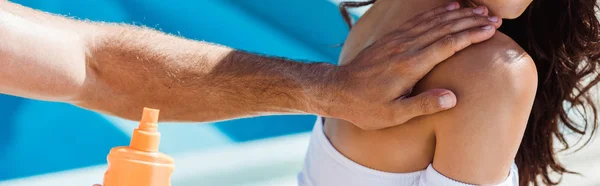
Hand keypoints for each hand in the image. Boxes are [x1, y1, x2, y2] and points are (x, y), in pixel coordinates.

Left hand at [329, 2, 500, 129]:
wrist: (336, 90)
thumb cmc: (365, 107)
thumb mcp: (393, 115)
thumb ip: (423, 105)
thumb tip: (452, 98)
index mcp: (410, 65)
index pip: (448, 44)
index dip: (471, 35)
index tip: (491, 29)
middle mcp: (405, 47)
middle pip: (444, 28)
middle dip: (471, 21)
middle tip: (494, 18)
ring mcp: (397, 40)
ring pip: (432, 21)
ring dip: (457, 14)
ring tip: (478, 9)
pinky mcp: (390, 39)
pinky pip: (417, 21)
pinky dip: (436, 13)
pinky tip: (448, 9)